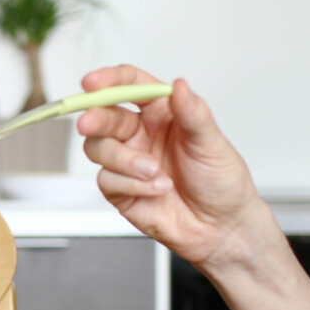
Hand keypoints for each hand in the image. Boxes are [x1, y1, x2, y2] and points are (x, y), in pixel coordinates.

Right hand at [76, 65, 262, 267]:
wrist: (220, 228)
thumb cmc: (220, 183)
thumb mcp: (212, 143)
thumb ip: (193, 113)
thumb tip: (180, 85)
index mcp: (161, 114)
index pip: (129, 86)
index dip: (109, 80)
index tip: (92, 82)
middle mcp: (139, 134)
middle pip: (103, 116)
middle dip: (93, 119)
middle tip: (88, 124)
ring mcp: (126, 162)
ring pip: (97, 148)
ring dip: (123, 160)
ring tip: (154, 173)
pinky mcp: (119, 189)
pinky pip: (106, 179)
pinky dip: (131, 184)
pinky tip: (155, 190)